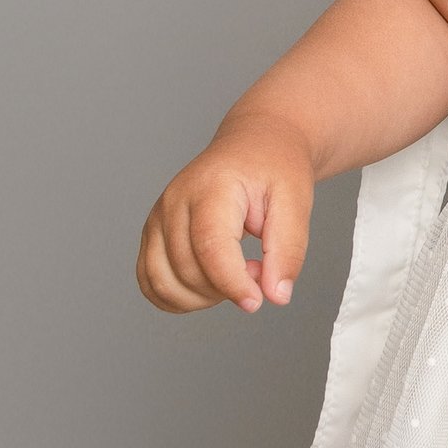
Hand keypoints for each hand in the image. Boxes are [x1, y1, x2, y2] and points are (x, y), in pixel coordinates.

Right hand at [136, 113, 314, 313]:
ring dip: (203, 297)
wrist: (255, 145)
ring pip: (164, 283)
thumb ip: (287, 249)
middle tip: (262, 269)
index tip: (256, 302)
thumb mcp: (296, 201)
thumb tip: (276, 296)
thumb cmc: (274, 168)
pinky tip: (211, 286)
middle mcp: (174, 202)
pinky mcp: (153, 234)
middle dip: (227, 287)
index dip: (231, 282)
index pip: (210, 246)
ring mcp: (158, 218)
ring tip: (237, 273)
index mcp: (211, 187)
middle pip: (187, 270)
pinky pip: (151, 282)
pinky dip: (179, 298)